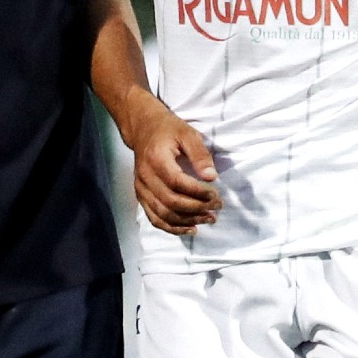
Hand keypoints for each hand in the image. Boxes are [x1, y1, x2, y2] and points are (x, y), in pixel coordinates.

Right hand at [127, 105, 220, 235]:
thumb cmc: (168, 129)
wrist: (142, 129)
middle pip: (170, 201)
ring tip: (209, 219)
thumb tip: (212, 177)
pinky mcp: (141, 196)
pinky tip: (191, 229)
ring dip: (187, 221)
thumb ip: (200, 154)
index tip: (216, 195)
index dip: (197, 192)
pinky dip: (172, 228)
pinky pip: (155, 218)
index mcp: (156, 159)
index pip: (177, 182)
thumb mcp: (187, 133)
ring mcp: (141, 188)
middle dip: (196, 209)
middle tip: (216, 208)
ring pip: (163, 214)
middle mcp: (146, 176)